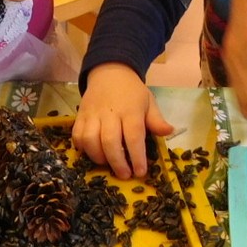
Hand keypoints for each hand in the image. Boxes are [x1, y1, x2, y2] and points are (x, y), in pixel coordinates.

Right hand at [72, 64, 173, 178]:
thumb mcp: (148, 102)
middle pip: (110, 141)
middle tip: (125, 175)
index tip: (140, 172)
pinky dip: (82, 148)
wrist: (110, 71)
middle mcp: (110, 113)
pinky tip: (91, 153)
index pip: (134, 136)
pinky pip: (77, 135)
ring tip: (107, 164)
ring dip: (98, 157)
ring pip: (90, 140)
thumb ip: (156, 120)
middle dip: (117, 162)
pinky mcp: (80, 115)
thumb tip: (170, 132)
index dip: (137, 156)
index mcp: (131, 110)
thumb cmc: (132, 92)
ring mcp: (92, 114)